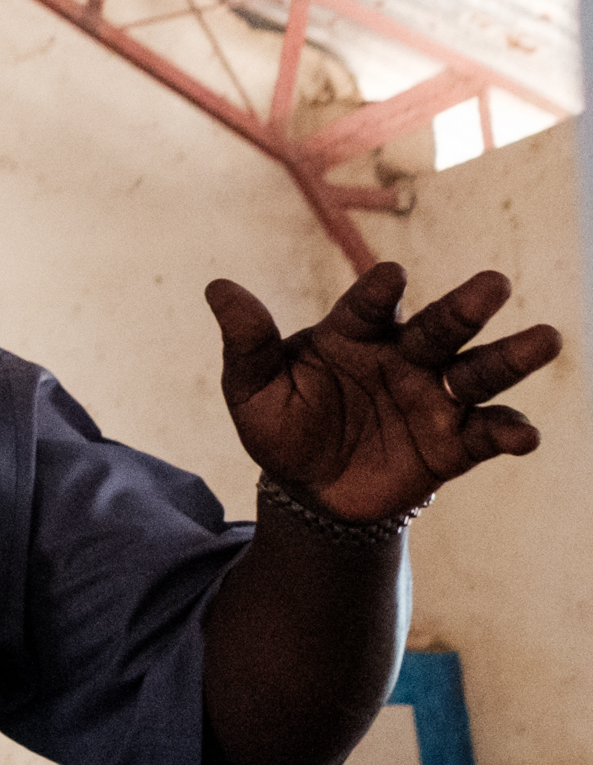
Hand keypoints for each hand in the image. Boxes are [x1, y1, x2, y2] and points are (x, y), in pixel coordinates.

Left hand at [215, 262, 555, 526]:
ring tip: (545, 339)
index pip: (367, 307)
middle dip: (465, 307)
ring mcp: (432, 399)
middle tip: (495, 283)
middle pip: (438, 328)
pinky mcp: (453, 444)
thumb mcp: (252, 389)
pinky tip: (525, 435)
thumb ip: (246, 343)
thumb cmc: (281, 425)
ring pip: (477, 373)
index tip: (392, 276)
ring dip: (510, 357)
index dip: (378, 292)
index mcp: (351, 335)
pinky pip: (486, 433)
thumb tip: (218, 287)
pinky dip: (509, 432)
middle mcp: (402, 358)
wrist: (309, 489)